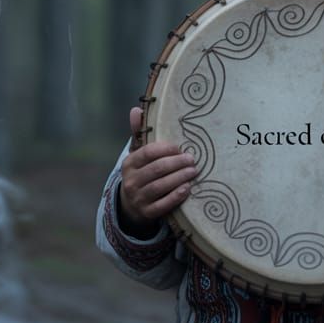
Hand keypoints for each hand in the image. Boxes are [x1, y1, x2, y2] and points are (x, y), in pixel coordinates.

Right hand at [117, 107, 196, 236]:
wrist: (131, 205)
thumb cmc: (140, 173)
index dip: (165, 149)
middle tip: (192, 159)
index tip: (179, 148)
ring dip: (179, 178)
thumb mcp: (137, 154)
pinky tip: (187, 188)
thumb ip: (138, 133)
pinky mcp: (147, 213)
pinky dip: (176, 196)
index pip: (147, 153)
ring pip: (160, 187)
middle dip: (176, 163)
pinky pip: (163, 205)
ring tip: (194, 171)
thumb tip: (136, 109)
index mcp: (129, 164)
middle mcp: (131, 181)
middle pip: (156, 170)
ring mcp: (138, 199)